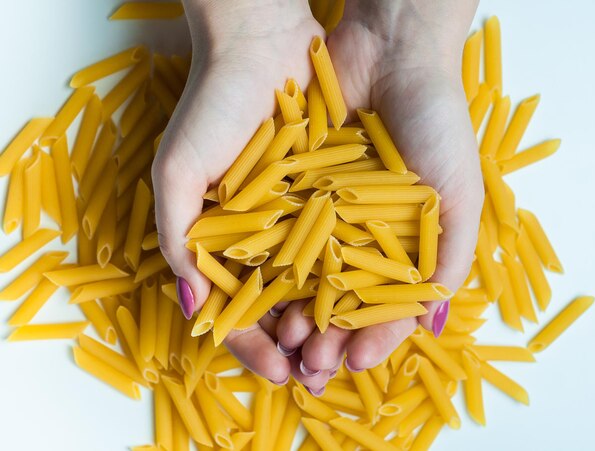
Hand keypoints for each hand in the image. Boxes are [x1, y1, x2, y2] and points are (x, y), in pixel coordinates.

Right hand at [152, 0, 324, 383]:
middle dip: (299, 341)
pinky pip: (350, 241)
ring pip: (319, 282)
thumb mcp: (178, 171)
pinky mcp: (339, 191)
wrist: (262, 43)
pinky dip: (358, 273)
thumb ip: (178, 239)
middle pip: (282, 302)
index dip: (252, 343)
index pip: (237, 307)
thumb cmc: (211, 105)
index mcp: (224, 238)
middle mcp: (266, 233)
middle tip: (316, 369)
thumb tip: (191, 306)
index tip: (275, 369)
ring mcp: (303, 215)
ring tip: (343, 348)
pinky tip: (368, 301)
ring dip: (331, 319)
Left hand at [274, 0, 482, 393]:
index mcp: (402, 244)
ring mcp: (324, 214)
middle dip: (325, 338)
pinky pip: (279, 236)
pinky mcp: (293, 190)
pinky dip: (272, 267)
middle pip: (338, 300)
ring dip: (294, 313)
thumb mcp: (459, 196)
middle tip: (310, 366)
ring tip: (286, 341)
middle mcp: (360, 235)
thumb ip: (449, 260)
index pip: (383, 307)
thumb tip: (431, 325)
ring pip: (304, 277)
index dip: (370, 339)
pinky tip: (265, 293)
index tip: (353, 362)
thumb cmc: (437, 124)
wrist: (393, 55)